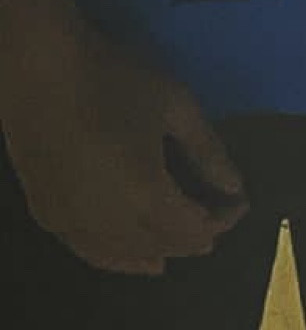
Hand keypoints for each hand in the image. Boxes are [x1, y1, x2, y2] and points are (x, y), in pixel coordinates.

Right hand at [2, 20, 246, 274]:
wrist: (40, 72)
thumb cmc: (114, 81)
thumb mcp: (174, 106)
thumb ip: (208, 151)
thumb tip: (235, 186)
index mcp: (146, 196)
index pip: (195, 227)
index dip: (223, 219)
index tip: (240, 202)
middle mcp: (110, 223)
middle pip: (164, 245)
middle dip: (196, 235)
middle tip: (215, 216)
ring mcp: (74, 224)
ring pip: (126, 256)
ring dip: (159, 251)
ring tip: (182, 245)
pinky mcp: (48, 216)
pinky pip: (90, 251)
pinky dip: (118, 257)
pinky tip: (132, 255)